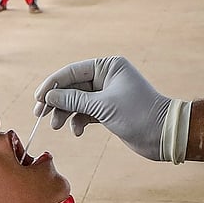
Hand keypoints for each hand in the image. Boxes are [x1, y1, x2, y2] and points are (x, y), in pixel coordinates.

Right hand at [33, 56, 188, 161]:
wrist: (165, 135)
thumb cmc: (139, 115)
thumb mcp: (102, 106)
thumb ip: (73, 100)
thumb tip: (48, 97)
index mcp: (107, 66)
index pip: (71, 71)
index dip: (52, 85)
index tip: (38, 99)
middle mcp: (106, 77)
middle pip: (71, 86)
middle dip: (56, 102)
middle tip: (40, 115)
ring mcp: (106, 94)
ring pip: (76, 101)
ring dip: (65, 113)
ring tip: (57, 127)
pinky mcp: (107, 110)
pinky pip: (85, 112)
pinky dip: (78, 121)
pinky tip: (77, 132)